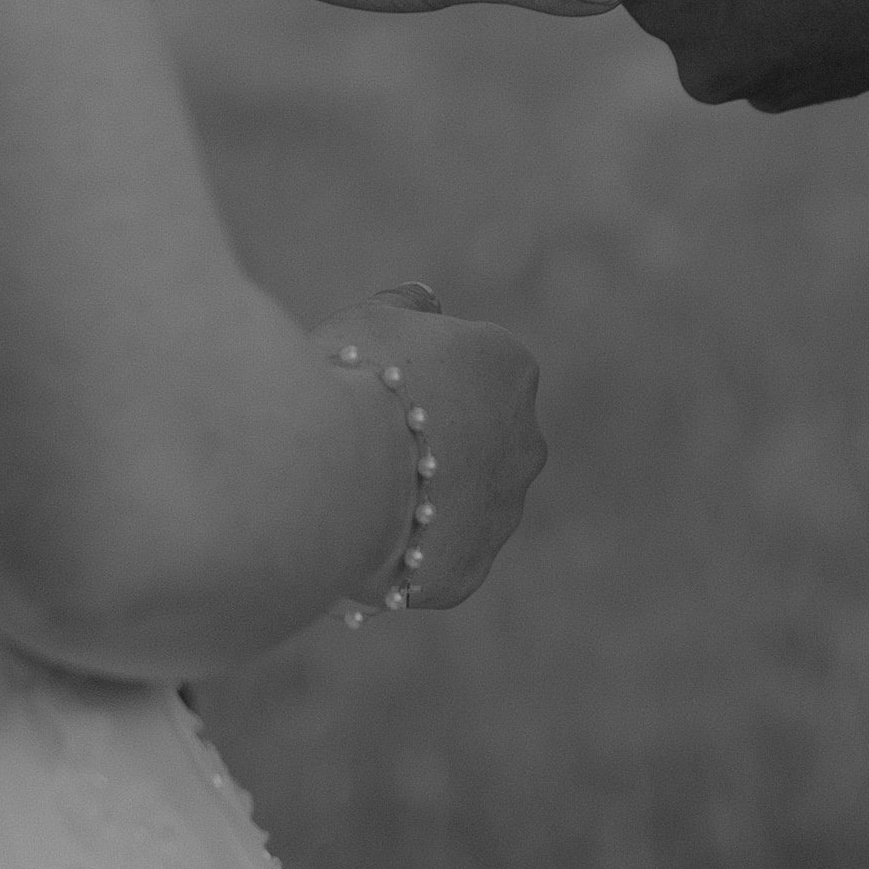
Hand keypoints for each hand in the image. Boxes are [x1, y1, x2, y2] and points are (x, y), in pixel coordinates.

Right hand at [311, 283, 545, 612]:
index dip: (421, 380)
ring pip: (466, 500)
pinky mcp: (473, 567)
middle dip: (437, 441)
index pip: (474, 371)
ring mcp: (504, 510)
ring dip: (427, 496)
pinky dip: (411, 547)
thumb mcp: (374, 318)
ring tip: (366, 492)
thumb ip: (408, 306)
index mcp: (511, 368)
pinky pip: (440, 554)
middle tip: (373, 443)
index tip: (379, 389)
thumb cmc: (356, 381)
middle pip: (480, 436)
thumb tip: (427, 301)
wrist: (342, 473)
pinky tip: (369, 532)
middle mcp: (526, 439)